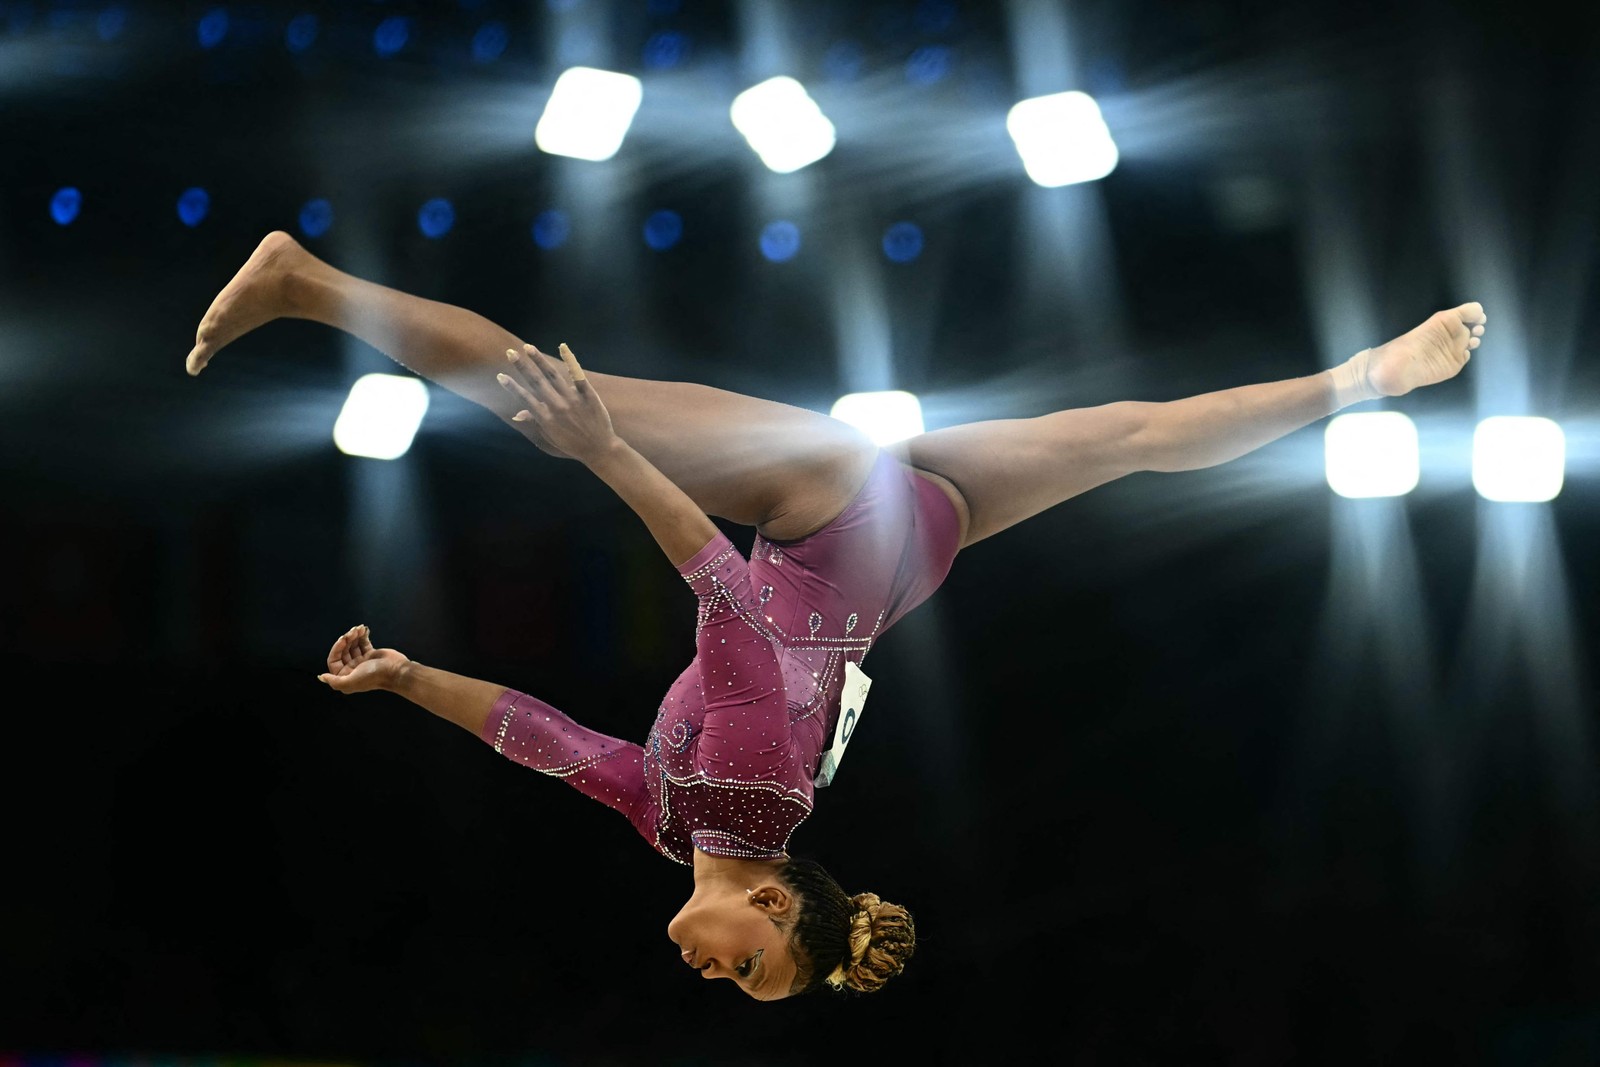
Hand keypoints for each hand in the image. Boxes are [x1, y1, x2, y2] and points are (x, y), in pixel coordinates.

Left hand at [317, 624, 408, 693]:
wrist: (396, 671)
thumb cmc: (373, 676)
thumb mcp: (351, 682)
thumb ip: (335, 681)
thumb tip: (321, 677)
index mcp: (345, 677)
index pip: (334, 660)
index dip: (336, 648)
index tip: (343, 639)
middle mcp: (352, 669)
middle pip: (343, 651)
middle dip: (347, 639)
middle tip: (353, 631)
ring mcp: (361, 661)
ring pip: (352, 645)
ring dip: (354, 635)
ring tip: (360, 628)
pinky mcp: (370, 654)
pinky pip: (362, 643)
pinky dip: (362, 636)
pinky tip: (365, 630)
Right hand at [497, 343, 617, 464]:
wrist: (599, 449)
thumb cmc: (572, 444)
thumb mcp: (550, 437)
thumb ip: (535, 422)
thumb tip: (517, 414)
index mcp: (546, 418)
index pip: (525, 398)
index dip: (512, 387)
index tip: (500, 375)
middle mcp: (557, 407)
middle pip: (536, 382)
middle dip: (522, 367)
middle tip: (510, 352)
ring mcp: (573, 400)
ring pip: (553, 376)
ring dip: (539, 361)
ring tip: (528, 348)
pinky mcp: (589, 395)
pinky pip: (578, 376)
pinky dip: (570, 361)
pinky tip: (563, 348)